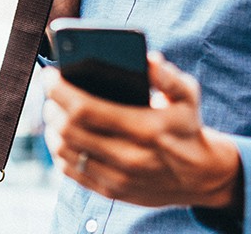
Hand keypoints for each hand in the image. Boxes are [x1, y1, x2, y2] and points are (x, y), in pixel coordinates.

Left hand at [43, 53, 241, 208]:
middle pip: (69, 130)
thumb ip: (168, 76)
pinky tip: (60, 135)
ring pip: (66, 152)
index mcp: (145, 128)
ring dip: (52, 128)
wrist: (200, 175)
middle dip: (51, 106)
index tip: (50, 74)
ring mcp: (118, 177)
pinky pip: (71, 172)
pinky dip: (59, 151)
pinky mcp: (111, 191)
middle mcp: (129, 156)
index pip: (85, 108)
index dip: (60, 90)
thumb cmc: (187, 126)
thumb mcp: (188, 95)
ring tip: (53, 110)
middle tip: (50, 90)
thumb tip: (148, 58)